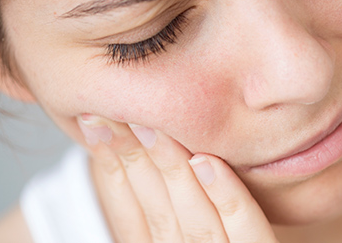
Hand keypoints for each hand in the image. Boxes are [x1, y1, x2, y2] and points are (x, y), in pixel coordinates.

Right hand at [77, 115, 277, 242]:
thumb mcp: (180, 238)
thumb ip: (163, 217)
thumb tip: (136, 161)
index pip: (130, 218)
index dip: (110, 171)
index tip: (94, 124)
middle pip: (156, 215)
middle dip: (132, 162)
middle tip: (113, 111)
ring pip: (193, 221)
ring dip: (170, 172)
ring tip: (152, 129)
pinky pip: (246, 233)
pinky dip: (227, 197)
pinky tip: (208, 163)